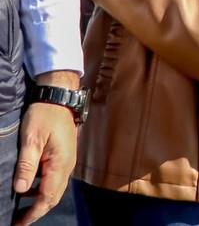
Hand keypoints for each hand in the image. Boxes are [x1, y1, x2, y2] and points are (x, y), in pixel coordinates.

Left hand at [14, 71, 79, 225]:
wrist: (59, 97)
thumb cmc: (44, 116)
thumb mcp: (31, 139)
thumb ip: (27, 165)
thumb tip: (21, 190)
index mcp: (60, 164)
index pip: (48, 196)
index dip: (33, 213)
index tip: (19, 224)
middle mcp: (67, 166)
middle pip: (54, 197)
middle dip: (37, 211)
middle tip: (18, 222)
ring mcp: (67, 161)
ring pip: (55, 189)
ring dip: (40, 202)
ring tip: (22, 211)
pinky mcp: (64, 157)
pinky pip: (55, 180)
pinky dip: (43, 190)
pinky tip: (30, 190)